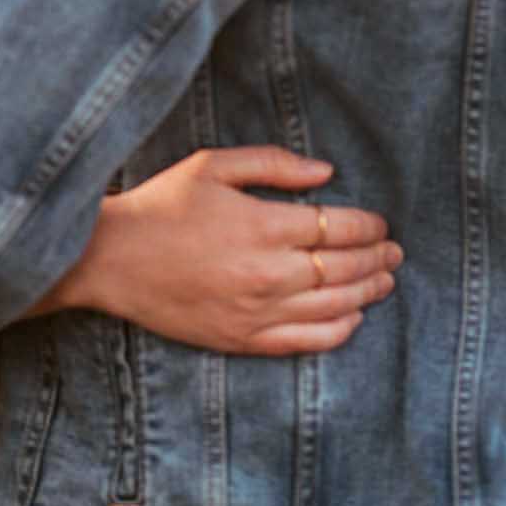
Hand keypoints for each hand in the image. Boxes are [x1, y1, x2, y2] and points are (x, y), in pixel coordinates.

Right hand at [38, 146, 401, 354]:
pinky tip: (352, 318)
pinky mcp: (244, 339)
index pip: (339, 228)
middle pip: (345, 268)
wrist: (111, 259)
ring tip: (384, 281)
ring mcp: (258, 311)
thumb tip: (326, 173)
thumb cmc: (161, 205)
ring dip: (368, 292)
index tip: (379, 223)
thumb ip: (274, 165)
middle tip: (394, 251)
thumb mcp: (213, 166)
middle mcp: (269, 272)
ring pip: (335, 306)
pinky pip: (307, 340)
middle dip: (378, 258)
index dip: (369, 226)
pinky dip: (339, 330)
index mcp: (264, 225)